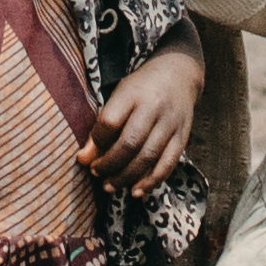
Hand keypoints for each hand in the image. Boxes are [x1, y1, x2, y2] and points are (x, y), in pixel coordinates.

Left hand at [87, 44, 209, 193]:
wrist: (178, 74)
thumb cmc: (140, 89)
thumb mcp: (119, 96)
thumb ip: (102, 126)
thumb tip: (83, 159)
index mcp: (132, 93)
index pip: (110, 122)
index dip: (97, 141)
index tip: (91, 151)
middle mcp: (153, 107)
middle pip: (129, 143)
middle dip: (109, 164)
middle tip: (97, 174)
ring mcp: (170, 123)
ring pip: (148, 157)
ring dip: (126, 177)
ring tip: (110, 186)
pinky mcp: (182, 137)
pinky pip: (167, 164)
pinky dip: (151, 181)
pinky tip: (136, 191)